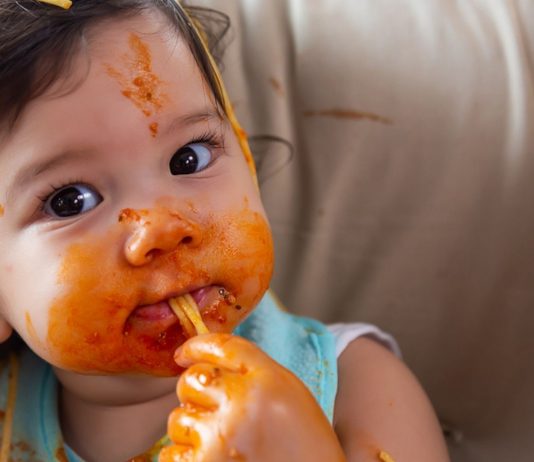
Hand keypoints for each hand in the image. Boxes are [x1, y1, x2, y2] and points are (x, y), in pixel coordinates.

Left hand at [158, 333, 345, 461]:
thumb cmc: (305, 447)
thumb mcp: (292, 397)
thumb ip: (256, 374)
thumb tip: (210, 364)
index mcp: (268, 381)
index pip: (222, 346)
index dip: (197, 345)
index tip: (184, 352)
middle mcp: (241, 402)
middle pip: (191, 380)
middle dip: (195, 394)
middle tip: (212, 411)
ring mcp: (219, 437)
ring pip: (177, 419)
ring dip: (190, 430)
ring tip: (220, 444)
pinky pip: (171, 453)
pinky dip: (185, 458)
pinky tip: (212, 461)